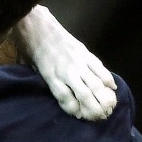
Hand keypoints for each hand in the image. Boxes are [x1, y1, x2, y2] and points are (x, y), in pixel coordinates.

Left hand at [13, 5, 116, 119]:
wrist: (36, 24)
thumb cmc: (29, 48)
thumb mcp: (29, 70)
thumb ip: (40, 83)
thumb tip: (54, 96)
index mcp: (50, 76)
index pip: (66, 100)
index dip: (76, 111)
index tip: (81, 116)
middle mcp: (65, 71)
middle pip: (85, 95)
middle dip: (95, 110)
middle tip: (101, 117)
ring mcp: (77, 60)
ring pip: (96, 84)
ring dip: (106, 98)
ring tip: (110, 107)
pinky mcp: (85, 51)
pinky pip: (100, 68)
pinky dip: (108, 79)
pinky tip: (112, 88)